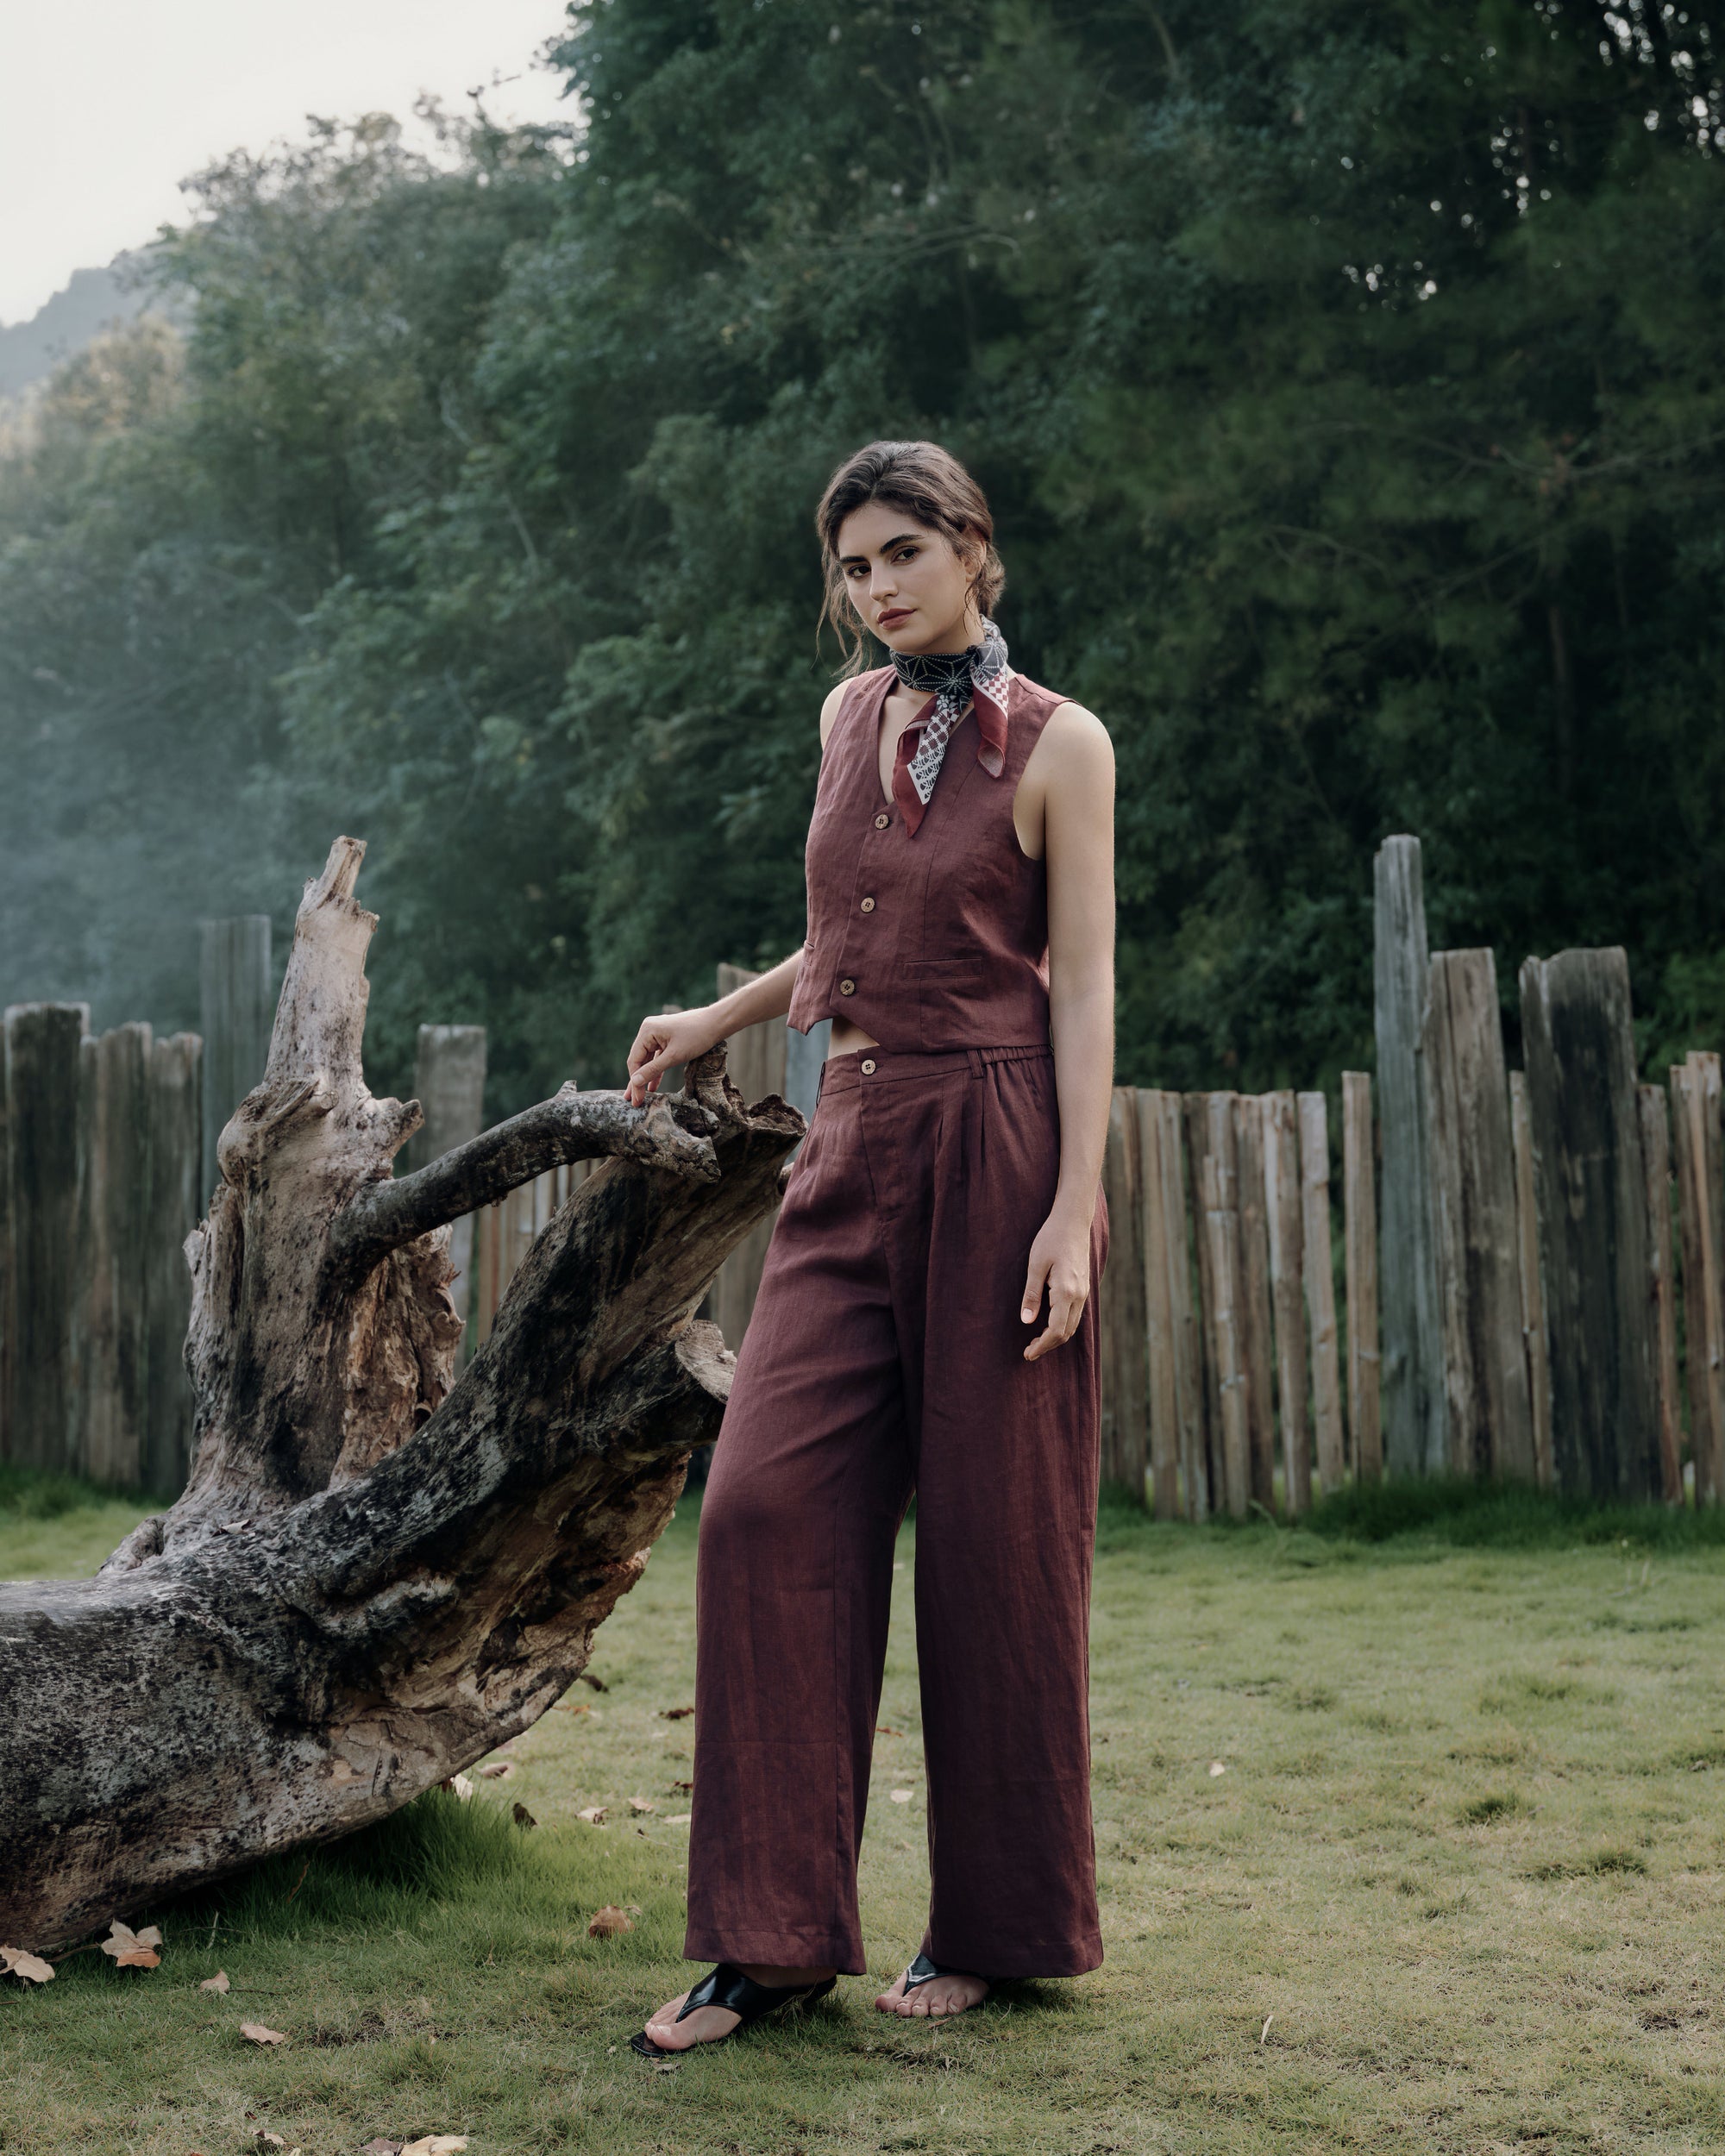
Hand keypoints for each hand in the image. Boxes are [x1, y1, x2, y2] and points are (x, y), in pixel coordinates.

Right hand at [625, 1006, 724, 1105]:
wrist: (717, 1023)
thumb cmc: (697, 1036)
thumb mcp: (674, 1057)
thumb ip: (653, 1070)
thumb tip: (634, 1082)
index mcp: (647, 1031)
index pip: (634, 1061)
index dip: (634, 1082)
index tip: (636, 1100)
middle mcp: (649, 1030)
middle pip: (639, 1060)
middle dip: (638, 1081)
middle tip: (634, 1102)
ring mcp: (657, 1033)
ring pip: (648, 1060)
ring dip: (646, 1077)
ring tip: (641, 1097)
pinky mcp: (666, 1038)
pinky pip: (658, 1056)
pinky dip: (657, 1070)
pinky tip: (653, 1086)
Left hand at [1019, 1206, 1093, 1361]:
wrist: (1073, 1220)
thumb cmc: (1051, 1239)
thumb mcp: (1035, 1265)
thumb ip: (1031, 1295)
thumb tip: (1026, 1321)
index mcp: (1067, 1291)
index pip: (1057, 1330)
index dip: (1042, 1346)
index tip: (1028, 1354)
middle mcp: (1079, 1295)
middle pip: (1067, 1332)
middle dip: (1048, 1345)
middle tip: (1028, 1351)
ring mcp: (1084, 1291)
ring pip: (1073, 1324)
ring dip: (1055, 1336)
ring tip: (1035, 1340)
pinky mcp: (1083, 1287)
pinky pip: (1075, 1314)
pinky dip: (1062, 1325)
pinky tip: (1048, 1323)